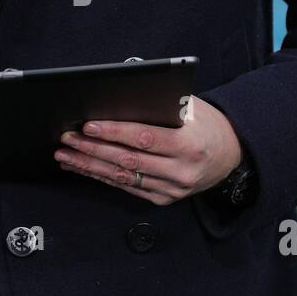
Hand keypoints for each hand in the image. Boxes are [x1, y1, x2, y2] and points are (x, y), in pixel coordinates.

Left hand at [53, 97, 242, 205]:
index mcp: (189, 145)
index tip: (88, 126)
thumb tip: (119, 97)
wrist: (230, 155)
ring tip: (66, 155)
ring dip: (90, 166)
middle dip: (93, 149)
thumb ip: (161, 104)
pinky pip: (127, 188)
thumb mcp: (192, 108)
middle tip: (67, 139)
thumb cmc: (207, 125)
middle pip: (128, 160)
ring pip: (123, 178)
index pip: (145, 138)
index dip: (114, 132)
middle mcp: (181, 171)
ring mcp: (172, 189)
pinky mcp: (163, 199)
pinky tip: (84, 168)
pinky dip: (103, 177)